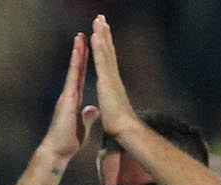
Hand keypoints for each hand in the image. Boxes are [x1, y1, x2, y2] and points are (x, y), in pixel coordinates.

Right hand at [37, 33, 98, 164]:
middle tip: (82, 35)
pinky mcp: (67, 99)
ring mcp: (67, 95)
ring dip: (77, 53)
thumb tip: (93, 109)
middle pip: (76, 69)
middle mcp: (69, 94)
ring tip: (79, 37)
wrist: (57, 151)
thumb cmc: (68, 142)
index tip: (86, 49)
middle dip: (80, 52)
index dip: (83, 63)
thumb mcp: (83, 126)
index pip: (80, 77)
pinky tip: (78, 54)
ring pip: (73, 70)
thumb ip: (87, 116)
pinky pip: (72, 78)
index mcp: (74, 100)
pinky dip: (75, 65)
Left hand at [88, 16, 140, 143]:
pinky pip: (102, 61)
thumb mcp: (109, 110)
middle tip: (101, 18)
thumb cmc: (119, 124)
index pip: (107, 60)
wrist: (125, 131)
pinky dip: (99, 47)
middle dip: (104, 33)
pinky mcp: (107, 82)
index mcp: (111, 83)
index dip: (104, 46)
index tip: (102, 32)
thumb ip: (107, 102)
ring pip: (106, 51)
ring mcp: (111, 77)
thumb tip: (103, 104)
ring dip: (102, 34)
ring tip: (99, 20)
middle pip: (108, 50)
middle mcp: (112, 76)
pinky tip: (96, 35)